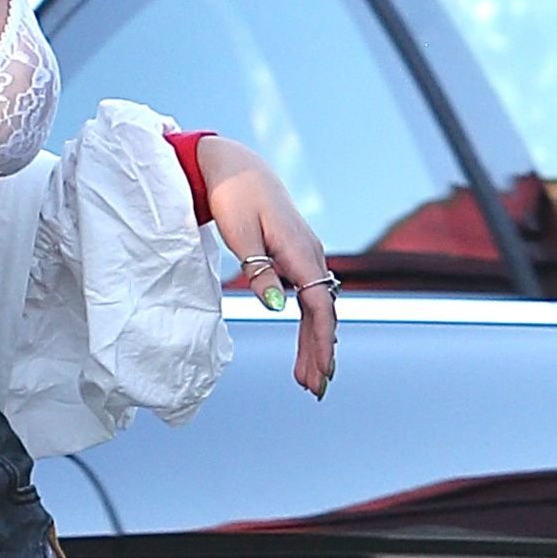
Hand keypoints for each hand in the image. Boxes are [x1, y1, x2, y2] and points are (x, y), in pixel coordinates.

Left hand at [198, 134, 338, 399]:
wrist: (237, 168)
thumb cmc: (234, 196)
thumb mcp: (240, 233)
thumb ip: (257, 270)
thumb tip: (274, 307)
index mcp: (299, 250)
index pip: (318, 303)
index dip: (321, 339)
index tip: (320, 369)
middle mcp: (310, 255)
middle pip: (322, 312)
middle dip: (320, 352)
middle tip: (315, 389)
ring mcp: (306, 257)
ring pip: (317, 309)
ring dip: (315, 344)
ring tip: (309, 381)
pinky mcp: (297, 260)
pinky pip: (309, 300)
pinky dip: (309, 327)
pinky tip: (307, 350)